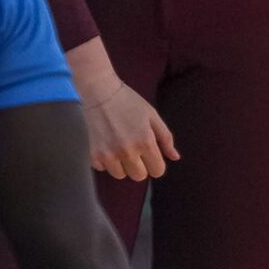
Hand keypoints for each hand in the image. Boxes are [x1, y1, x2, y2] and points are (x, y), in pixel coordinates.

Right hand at [65, 38, 178, 181]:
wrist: (101, 92)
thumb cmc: (130, 102)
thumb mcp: (152, 116)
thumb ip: (166, 138)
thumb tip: (175, 157)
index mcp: (145, 142)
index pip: (157, 171)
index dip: (156, 163)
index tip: (151, 154)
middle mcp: (128, 152)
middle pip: (139, 176)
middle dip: (141, 166)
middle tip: (135, 149)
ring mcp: (109, 155)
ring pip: (121, 175)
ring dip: (123, 165)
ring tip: (120, 146)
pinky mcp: (94, 155)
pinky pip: (104, 169)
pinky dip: (106, 161)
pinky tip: (108, 145)